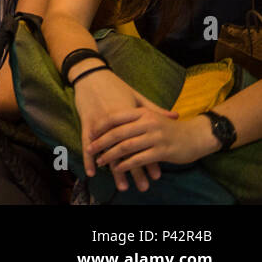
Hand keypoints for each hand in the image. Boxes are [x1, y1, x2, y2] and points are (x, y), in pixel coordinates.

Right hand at [73, 67, 174, 191]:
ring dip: (115, 170)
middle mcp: (117, 124)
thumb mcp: (136, 96)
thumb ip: (155, 109)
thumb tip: (175, 116)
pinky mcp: (86, 123)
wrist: (92, 75)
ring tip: (123, 186)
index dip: (149, 159)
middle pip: (128, 152)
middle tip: (144, 186)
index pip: (142, 143)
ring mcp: (100, 124)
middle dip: (136, 171)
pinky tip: (93, 172)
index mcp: (131, 117)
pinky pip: (87, 144)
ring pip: (109, 151)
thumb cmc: (116, 85)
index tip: (157, 175)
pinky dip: (89, 159)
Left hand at [91, 110, 216, 175]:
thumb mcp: (152, 116)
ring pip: (126, 147)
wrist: (196, 135)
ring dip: (111, 156)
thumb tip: (109, 119)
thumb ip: (134, 116)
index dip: (100, 126)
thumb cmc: (170, 127)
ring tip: (101, 162)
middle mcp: (148, 122)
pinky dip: (126, 165)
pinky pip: (139, 159)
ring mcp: (155, 137)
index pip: (115, 117)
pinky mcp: (162, 151)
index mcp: (142, 112)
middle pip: (118, 133)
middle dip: (101, 143)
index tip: (90, 134)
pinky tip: (119, 169)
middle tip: (91, 149)